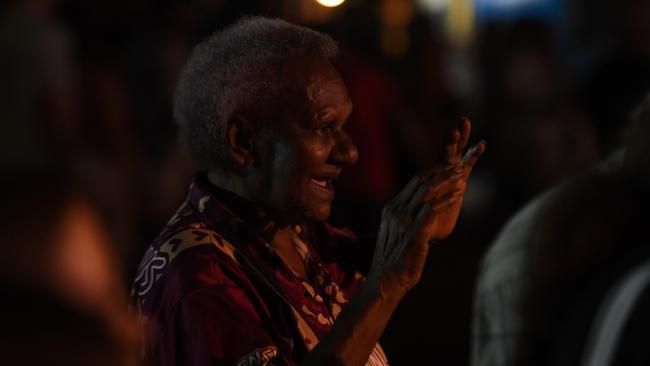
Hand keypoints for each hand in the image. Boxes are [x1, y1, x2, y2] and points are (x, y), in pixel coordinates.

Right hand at [370, 117, 484, 291]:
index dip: (433, 171)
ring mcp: (403, 222)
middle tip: (458, 164)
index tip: (448, 164)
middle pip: (421, 183)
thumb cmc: (395, 260)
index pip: (414, 183)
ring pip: (426, 193)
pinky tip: (458, 195)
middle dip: (441, 172)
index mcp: (392, 209)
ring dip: (446, 182)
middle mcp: (396, 212)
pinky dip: (445, 201)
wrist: (385, 281)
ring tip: (461, 175)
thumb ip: (406, 219)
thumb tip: (420, 210)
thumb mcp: (397, 234)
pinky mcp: (413, 234)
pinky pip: (431, 212)